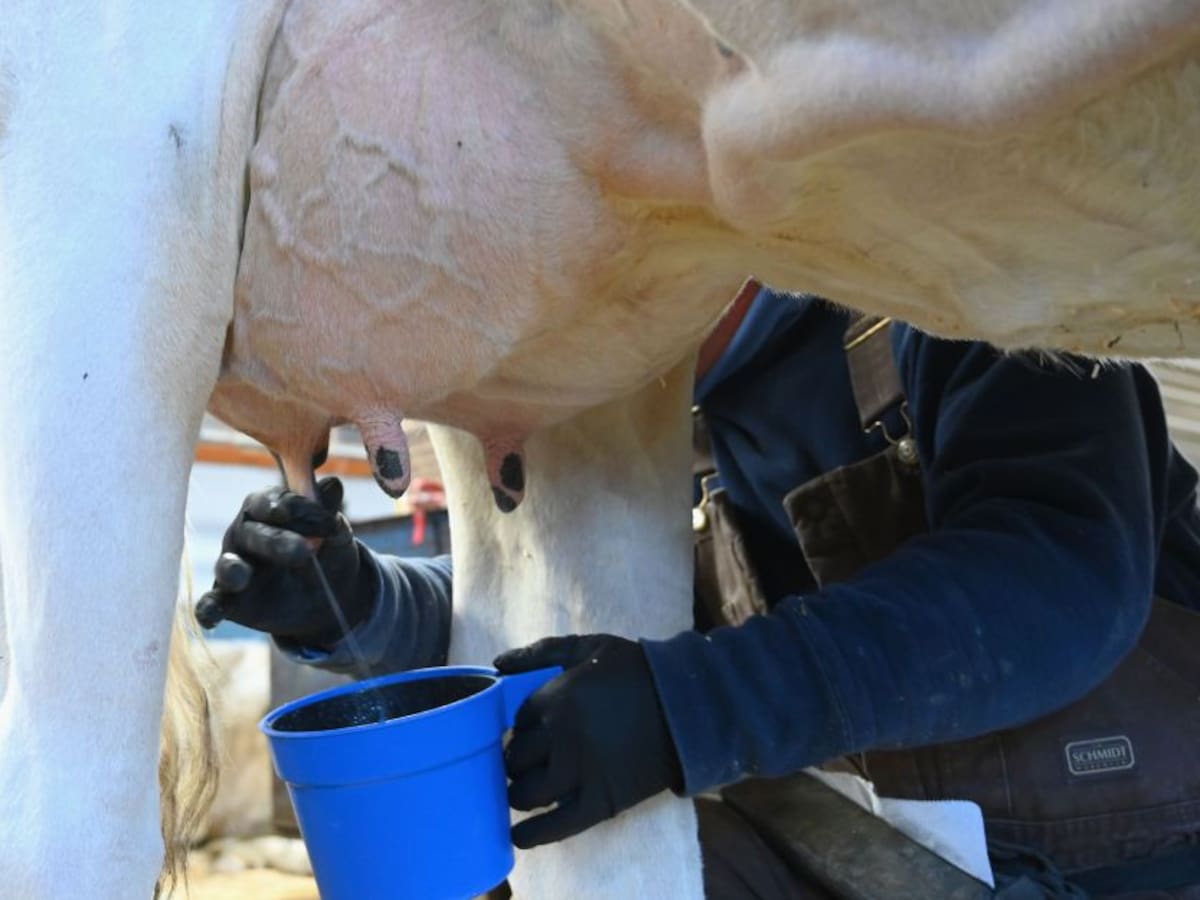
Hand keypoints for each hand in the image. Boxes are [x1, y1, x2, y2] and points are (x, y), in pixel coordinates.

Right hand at [194, 476, 375, 645]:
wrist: (326, 593)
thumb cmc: (325, 550)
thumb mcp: (333, 532)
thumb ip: (328, 511)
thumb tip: (333, 485)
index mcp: (266, 508)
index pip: (273, 502)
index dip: (298, 509)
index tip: (327, 520)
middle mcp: (243, 534)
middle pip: (252, 533)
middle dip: (277, 542)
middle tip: (307, 551)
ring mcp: (233, 566)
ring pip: (227, 565)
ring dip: (233, 570)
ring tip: (243, 576)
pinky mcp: (228, 600)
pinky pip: (211, 603)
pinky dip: (208, 609)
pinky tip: (210, 617)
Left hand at [494, 634, 682, 848]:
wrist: (688, 705)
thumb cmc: (636, 671)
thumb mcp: (588, 647)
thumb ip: (540, 653)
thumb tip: (496, 664)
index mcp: (555, 698)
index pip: (517, 721)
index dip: (522, 727)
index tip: (530, 731)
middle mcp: (561, 737)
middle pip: (516, 758)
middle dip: (517, 760)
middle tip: (527, 761)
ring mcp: (580, 772)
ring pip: (526, 793)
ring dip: (519, 793)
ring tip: (526, 790)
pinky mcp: (601, 801)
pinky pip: (556, 826)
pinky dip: (532, 834)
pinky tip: (519, 834)